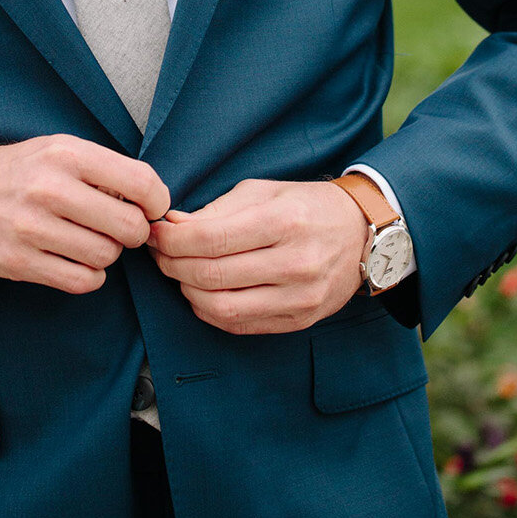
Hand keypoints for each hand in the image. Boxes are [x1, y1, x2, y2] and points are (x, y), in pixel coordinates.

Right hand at [0, 135, 171, 293]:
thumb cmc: (18, 173)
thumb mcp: (57, 150)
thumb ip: (103, 169)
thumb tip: (151, 201)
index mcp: (65, 154)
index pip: (141, 183)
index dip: (157, 201)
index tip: (149, 207)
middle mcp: (49, 189)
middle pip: (130, 227)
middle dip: (133, 231)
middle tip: (117, 226)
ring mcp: (31, 228)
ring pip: (107, 256)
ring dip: (106, 253)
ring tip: (88, 239)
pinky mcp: (20, 261)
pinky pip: (82, 281)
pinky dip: (89, 275)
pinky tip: (76, 260)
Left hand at [147, 178, 368, 333]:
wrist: (362, 234)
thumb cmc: (306, 206)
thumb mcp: (261, 192)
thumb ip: (214, 210)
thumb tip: (169, 225)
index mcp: (283, 222)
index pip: (210, 239)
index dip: (170, 240)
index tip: (154, 233)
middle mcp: (295, 263)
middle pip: (211, 274)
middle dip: (171, 264)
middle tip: (158, 253)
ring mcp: (301, 297)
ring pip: (221, 307)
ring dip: (186, 290)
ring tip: (178, 272)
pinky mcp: (300, 320)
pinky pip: (240, 325)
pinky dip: (209, 311)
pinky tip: (201, 292)